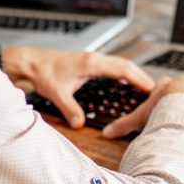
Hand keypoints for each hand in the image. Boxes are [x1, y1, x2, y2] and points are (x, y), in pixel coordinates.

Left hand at [1, 46, 153, 128]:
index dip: (138, 79)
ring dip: (132, 74)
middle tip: (153, 90)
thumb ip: (70, 110)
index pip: (122, 69)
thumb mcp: (57, 94)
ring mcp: (92, 59)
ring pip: (119, 63)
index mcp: (91, 63)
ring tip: (143, 87)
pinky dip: (122, 73)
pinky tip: (123, 82)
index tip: (150, 89)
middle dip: (141, 77)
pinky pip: (112, 65)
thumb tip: (80, 125)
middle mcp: (94, 58)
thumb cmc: (43, 72)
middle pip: (125, 65)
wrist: (31, 61)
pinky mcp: (88, 62)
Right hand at [102, 76, 183, 138]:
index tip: (163, 102)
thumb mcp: (139, 119)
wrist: (182, 111)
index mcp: (166, 85)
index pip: (163, 85)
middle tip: (179, 109)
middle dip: (182, 95)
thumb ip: (123, 125)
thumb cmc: (161, 112)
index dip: (163, 94)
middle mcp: (183, 83)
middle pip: (183, 86)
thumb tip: (106, 133)